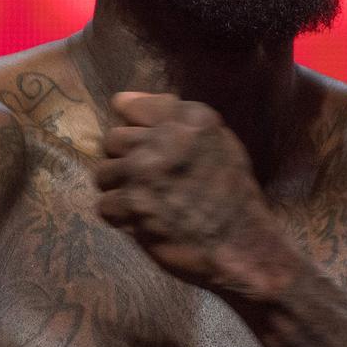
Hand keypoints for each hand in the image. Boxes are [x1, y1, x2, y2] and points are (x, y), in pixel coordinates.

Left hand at [94, 92, 286, 292]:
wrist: (243, 246)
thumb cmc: (231, 194)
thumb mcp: (218, 141)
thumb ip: (176, 117)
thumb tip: (122, 101)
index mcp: (191, 118)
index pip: (128, 105)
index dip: (134, 130)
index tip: (148, 149)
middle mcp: (167, 138)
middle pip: (112, 140)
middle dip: (125, 162)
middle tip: (148, 182)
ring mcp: (147, 170)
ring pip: (104, 173)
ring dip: (120, 191)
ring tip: (147, 203)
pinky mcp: (134, 204)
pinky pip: (105, 205)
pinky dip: (122, 218)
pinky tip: (146, 222)